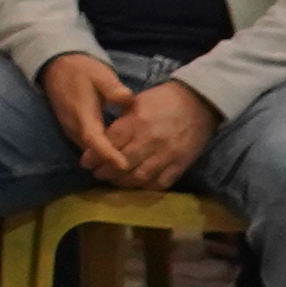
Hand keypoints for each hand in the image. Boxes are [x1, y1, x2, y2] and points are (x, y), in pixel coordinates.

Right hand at [41, 52, 135, 160]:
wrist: (57, 67)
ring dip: (106, 162)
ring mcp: (72, 130)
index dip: (108, 154)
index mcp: (82, 114)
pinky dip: (102, 154)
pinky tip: (118, 156)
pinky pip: (88, 148)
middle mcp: (74, 127)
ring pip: (90, 153)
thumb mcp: (99, 74)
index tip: (124, 165)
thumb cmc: (81, 70)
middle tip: (135, 172)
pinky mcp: (74, 131)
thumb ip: (112, 87)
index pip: (94, 139)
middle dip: (110, 164)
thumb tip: (127, 97)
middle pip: (92, 152)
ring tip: (130, 169)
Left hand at [95, 78, 218, 192]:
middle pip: (122, 164)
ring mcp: (167, 155)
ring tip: (114, 181)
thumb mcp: (136, 102)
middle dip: (105, 172)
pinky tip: (137, 184)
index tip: (86, 162)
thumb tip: (99, 137)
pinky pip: (160, 183)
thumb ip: (120, 121)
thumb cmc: (163, 100)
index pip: (110, 144)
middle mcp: (151, 140)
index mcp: (137, 122)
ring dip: (122, 182)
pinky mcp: (181, 165)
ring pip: (139, 178)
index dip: (94, 156)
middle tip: (97, 173)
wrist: (199, 102)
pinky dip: (146, 187)